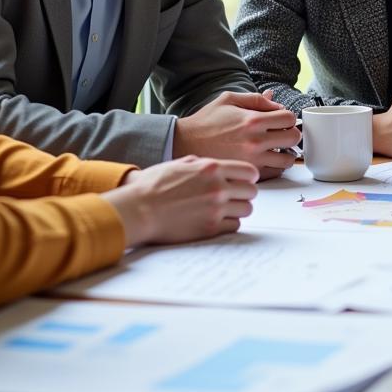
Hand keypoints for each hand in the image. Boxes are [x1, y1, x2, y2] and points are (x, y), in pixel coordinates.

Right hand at [106, 156, 258, 245]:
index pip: (249, 171)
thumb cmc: (154, 185)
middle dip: (244, 193)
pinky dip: (229, 224)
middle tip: (233, 196)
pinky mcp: (210, 228)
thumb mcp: (179, 163)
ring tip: (223, 209)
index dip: (248, 177)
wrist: (139, 209)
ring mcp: (216, 208)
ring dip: (237, 209)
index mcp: (211, 168)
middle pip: (252, 191)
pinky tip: (216, 220)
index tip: (242, 181)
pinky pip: (235, 226)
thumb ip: (202, 164)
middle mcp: (218, 187)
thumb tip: (213, 166)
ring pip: (246, 209)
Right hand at [173, 91, 299, 176]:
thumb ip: (255, 99)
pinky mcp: (245, 176)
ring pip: (286, 161)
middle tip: (281, 134)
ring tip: (273, 149)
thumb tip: (275, 101)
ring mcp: (251, 162)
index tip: (280, 120)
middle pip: (293, 139)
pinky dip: (273, 169)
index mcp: (252, 120)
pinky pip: (273, 175)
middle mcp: (254, 142)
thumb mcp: (228, 100)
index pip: (289, 118)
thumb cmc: (205, 122)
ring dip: (284, 154)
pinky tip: (263, 161)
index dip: (287, 117)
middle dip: (290, 134)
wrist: (183, 144)